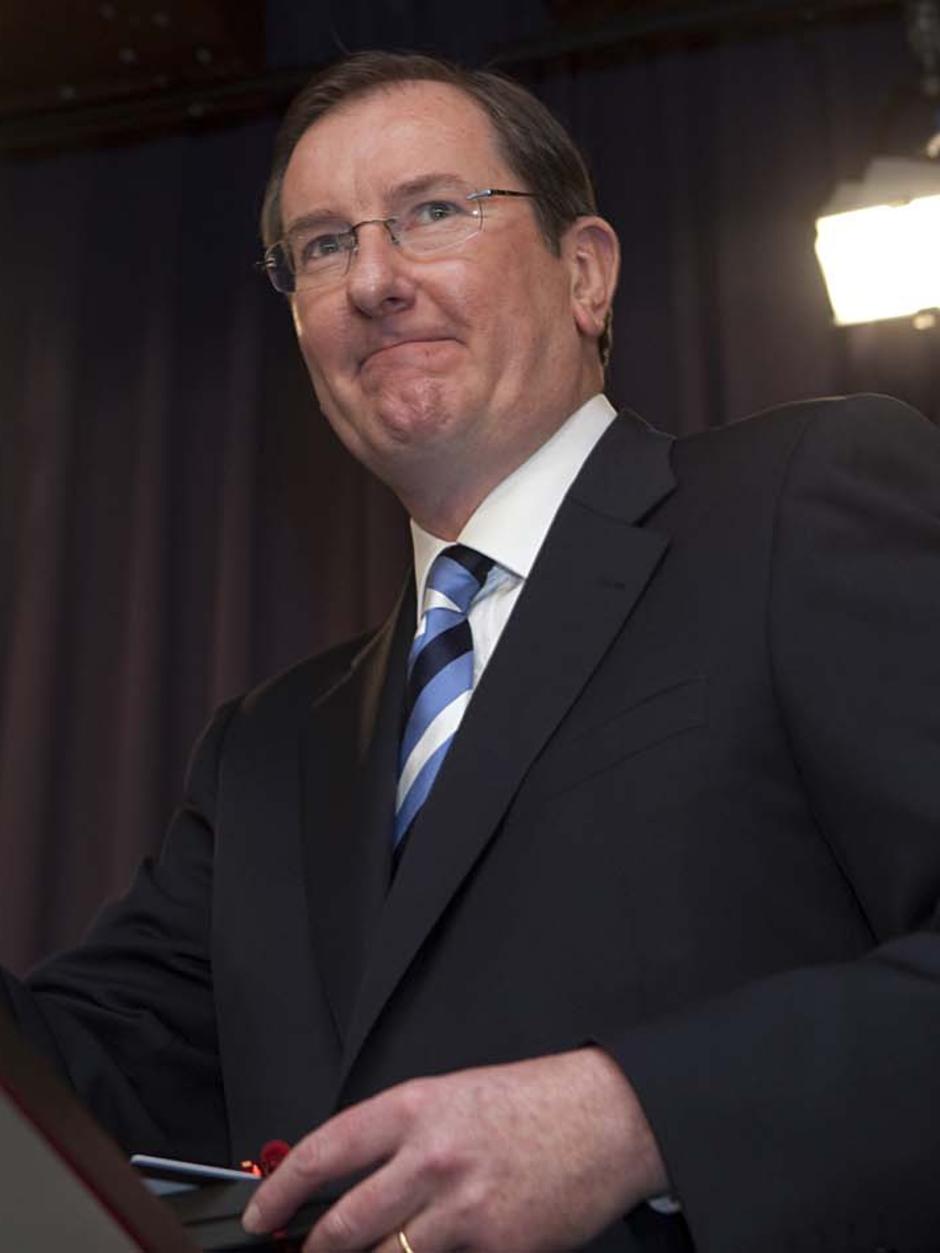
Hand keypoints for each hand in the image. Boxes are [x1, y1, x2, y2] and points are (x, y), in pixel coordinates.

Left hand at [242, 1046, 668, 1251]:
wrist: (608, 1116)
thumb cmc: (533, 1102)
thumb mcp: (455, 1095)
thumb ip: (401, 1136)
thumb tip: (350, 1178)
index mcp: (417, 1108)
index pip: (325, 1152)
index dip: (281, 1191)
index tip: (260, 1216)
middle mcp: (432, 1157)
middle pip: (344, 1223)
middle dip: (314, 1248)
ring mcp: (464, 1210)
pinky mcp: (498, 1248)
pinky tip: (435, 1252)